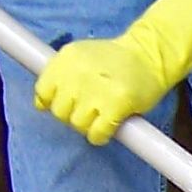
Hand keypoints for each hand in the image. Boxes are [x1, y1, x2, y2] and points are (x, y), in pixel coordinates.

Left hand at [33, 36, 172, 147]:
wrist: (151, 55)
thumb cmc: (116, 60)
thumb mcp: (82, 56)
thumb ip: (60, 76)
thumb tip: (40, 105)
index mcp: (67, 58)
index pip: (43, 91)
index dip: (53, 102)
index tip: (68, 102)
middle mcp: (78, 72)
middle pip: (59, 112)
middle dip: (72, 115)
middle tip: (89, 109)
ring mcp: (97, 90)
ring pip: (77, 124)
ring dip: (88, 126)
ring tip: (101, 116)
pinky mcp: (116, 105)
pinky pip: (97, 133)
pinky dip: (100, 136)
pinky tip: (109, 128)